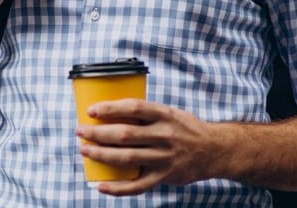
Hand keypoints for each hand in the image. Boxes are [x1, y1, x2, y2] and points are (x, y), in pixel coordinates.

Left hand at [75, 99, 218, 195]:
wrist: (215, 150)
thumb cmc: (184, 128)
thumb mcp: (169, 112)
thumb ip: (145, 113)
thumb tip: (110, 111)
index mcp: (164, 115)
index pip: (133, 108)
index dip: (110, 108)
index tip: (91, 110)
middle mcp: (165, 136)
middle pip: (125, 134)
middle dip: (98, 133)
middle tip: (80, 131)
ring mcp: (164, 158)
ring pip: (127, 158)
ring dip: (101, 155)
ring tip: (84, 150)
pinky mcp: (165, 177)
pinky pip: (138, 186)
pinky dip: (118, 188)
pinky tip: (101, 186)